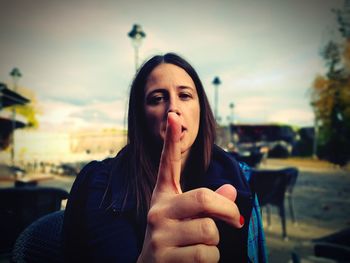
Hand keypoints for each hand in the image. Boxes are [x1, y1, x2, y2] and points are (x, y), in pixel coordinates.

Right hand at [137, 112, 242, 262]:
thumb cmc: (173, 240)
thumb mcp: (187, 218)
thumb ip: (209, 204)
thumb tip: (231, 190)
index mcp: (164, 196)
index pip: (168, 164)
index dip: (171, 140)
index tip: (174, 116)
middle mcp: (157, 210)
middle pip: (203, 198)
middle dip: (228, 211)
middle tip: (236, 219)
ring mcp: (158, 234)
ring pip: (209, 231)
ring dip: (214, 242)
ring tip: (198, 247)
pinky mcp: (162, 257)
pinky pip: (206, 254)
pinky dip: (210, 260)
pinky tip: (193, 261)